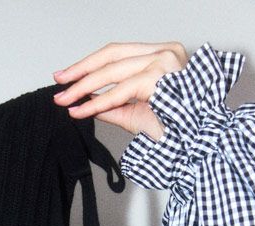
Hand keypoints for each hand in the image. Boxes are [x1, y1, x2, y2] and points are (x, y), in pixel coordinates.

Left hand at [52, 42, 188, 139]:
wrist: (196, 144)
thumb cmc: (175, 128)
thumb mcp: (136, 113)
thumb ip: (112, 104)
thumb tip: (86, 100)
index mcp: (162, 55)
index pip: (118, 53)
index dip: (90, 64)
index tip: (67, 76)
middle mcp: (164, 52)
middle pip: (112, 55)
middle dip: (81, 71)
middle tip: (59, 84)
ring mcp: (163, 62)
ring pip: (112, 71)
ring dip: (83, 87)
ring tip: (64, 99)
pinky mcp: (159, 78)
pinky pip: (119, 91)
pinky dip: (96, 102)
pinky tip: (80, 110)